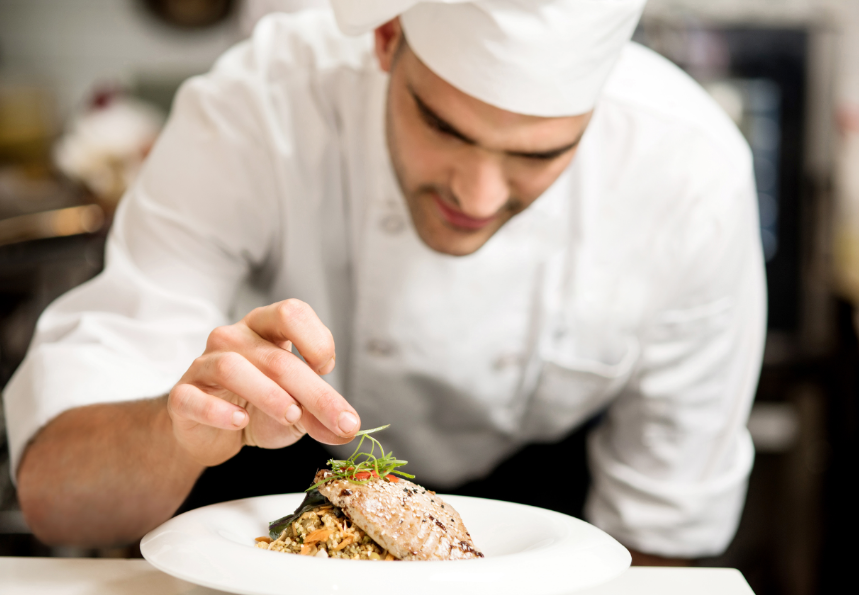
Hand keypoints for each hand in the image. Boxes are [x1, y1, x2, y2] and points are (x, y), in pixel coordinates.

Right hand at [167, 299, 359, 465]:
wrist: (213, 434)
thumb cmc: (260, 408)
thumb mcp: (299, 410)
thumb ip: (323, 415)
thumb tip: (349, 429)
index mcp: (266, 329)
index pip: (291, 312)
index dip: (316, 339)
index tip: (328, 369)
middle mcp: (234, 338)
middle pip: (275, 356)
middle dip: (313, 391)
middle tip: (339, 421)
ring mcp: (205, 364)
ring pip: (234, 368)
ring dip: (268, 394)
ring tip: (291, 415)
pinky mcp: (182, 395)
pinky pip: (194, 398)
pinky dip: (219, 411)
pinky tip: (240, 422)